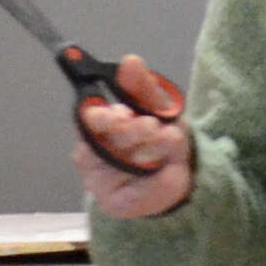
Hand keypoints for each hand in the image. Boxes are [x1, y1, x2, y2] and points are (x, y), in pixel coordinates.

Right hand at [75, 55, 193, 218]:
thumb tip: (130, 62)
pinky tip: (172, 169)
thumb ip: (142, 85)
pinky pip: (136, 191)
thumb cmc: (158, 137)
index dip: (103, 115)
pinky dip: (160, 179)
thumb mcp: (157, 107)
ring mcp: (98, 181)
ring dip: (151, 150)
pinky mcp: (114, 204)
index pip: (89, 117)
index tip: (123, 112)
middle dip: (134, 131)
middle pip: (107, 140)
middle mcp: (90, 153)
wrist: (176, 175)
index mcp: (95, 126)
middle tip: (153, 126)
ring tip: (171, 141)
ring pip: (122, 164)